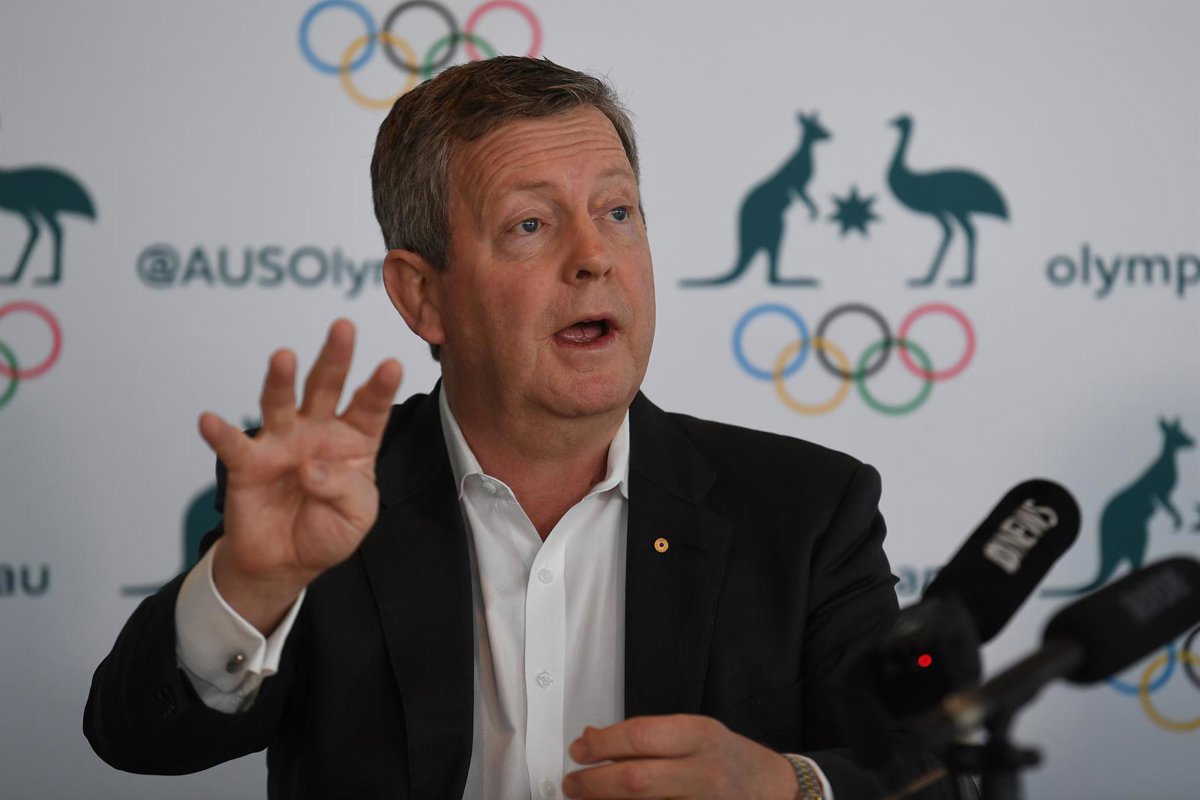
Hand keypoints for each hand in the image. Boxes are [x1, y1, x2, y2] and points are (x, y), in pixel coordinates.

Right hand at [198, 319, 402, 632]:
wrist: (286, 562)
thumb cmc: (328, 530)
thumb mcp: (356, 517)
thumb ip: (343, 490)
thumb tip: (310, 468)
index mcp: (353, 440)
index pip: (369, 408)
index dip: (380, 387)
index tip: (393, 364)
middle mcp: (316, 431)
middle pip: (326, 387)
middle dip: (335, 357)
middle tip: (344, 327)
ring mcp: (280, 443)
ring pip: (280, 403)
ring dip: (280, 380)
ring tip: (284, 356)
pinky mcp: (247, 463)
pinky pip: (232, 444)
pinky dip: (220, 432)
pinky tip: (210, 420)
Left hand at [562, 714, 797, 798]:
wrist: (772, 789)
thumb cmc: (728, 759)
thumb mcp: (693, 733)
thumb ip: (647, 736)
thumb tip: (594, 738)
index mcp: (699, 735)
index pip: (640, 736)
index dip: (601, 744)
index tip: (580, 749)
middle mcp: (702, 772)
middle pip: (635, 780)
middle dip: (593, 783)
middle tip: (573, 783)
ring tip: (587, 798)